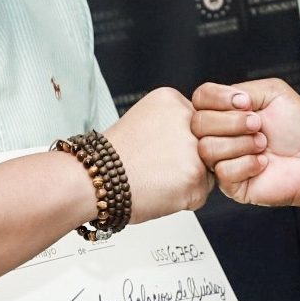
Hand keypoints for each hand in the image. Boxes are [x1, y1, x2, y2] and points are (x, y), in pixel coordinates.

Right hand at [104, 87, 211, 223]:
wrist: (91, 179)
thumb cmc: (111, 158)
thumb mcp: (143, 120)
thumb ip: (173, 125)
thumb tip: (199, 139)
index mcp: (173, 100)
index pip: (198, 125)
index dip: (179, 144)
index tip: (156, 150)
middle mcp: (188, 119)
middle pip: (207, 146)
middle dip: (188, 161)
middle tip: (156, 167)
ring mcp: (195, 148)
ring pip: (208, 172)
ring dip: (188, 181)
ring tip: (156, 179)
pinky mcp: (196, 177)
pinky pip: (201, 194)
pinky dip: (183, 200)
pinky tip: (159, 191)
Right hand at [190, 79, 299, 209]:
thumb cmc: (299, 128)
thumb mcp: (274, 93)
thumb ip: (245, 89)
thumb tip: (228, 99)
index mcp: (227, 110)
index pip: (201, 97)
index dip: (218, 98)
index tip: (245, 102)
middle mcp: (220, 134)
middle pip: (199, 124)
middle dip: (233, 122)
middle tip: (258, 125)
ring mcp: (223, 159)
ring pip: (208, 148)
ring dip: (242, 144)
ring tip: (262, 144)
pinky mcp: (230, 183)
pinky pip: (223, 172)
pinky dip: (248, 164)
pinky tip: (262, 162)